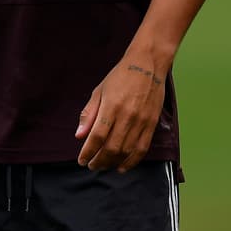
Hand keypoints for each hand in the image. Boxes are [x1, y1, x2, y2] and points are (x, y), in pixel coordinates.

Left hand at [75, 55, 168, 171]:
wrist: (148, 63)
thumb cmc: (121, 76)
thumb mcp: (99, 91)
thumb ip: (89, 114)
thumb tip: (79, 136)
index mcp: (111, 106)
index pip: (97, 137)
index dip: (88, 152)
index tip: (82, 160)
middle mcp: (127, 116)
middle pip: (111, 148)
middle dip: (98, 161)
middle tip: (91, 165)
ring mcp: (141, 121)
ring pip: (126, 151)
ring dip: (112, 163)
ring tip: (104, 165)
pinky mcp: (152, 123)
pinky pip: (142, 149)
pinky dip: (132, 162)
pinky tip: (122, 167)